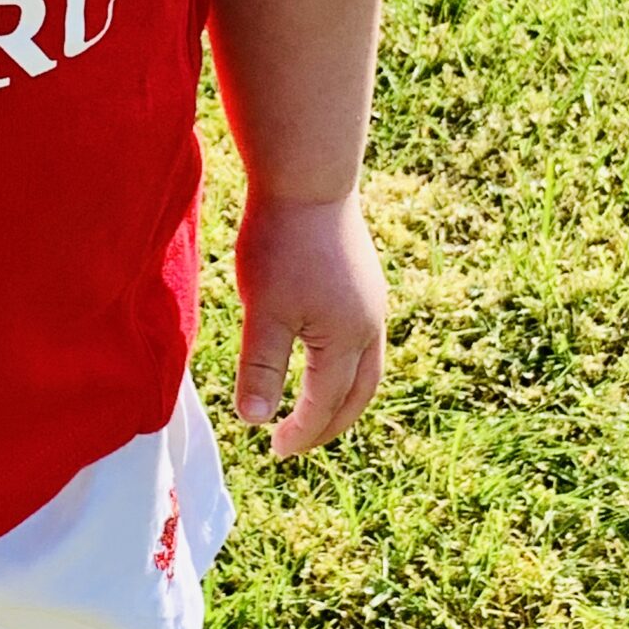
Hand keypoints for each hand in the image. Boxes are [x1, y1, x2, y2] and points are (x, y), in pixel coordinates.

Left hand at [232, 191, 386, 457]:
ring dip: (343, 397)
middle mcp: (370, 326)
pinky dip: (347, 366)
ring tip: (316, 410)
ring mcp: (372, 302)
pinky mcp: (365, 281)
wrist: (308, 179)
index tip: (276, 450)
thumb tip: (256, 420)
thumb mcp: (265, 312)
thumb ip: (262, 368)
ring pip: (366, 368)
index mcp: (347, 341)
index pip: (326, 404)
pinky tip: (324, 357)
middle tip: (298, 442)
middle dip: (330, 424)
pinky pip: (364, 341)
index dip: (302, 431)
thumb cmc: (283, 243)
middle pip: (358, 394)